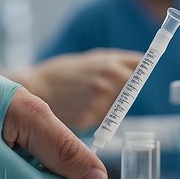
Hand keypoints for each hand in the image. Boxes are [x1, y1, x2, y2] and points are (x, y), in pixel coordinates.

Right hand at [18, 49, 140, 132]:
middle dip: (118, 91)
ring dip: (105, 104)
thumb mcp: (93, 58)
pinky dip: (92, 114)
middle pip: (128, 92)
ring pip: (114, 107)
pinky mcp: (89, 120)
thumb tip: (144, 64)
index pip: (139, 72)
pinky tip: (77, 107)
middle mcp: (108, 85)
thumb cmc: (64, 71)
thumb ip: (120, 61)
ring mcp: (99, 103)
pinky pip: (100, 119)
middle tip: (95, 87)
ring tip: (83, 96)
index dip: (136, 75)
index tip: (135, 77)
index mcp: (111, 66)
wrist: (36, 88)